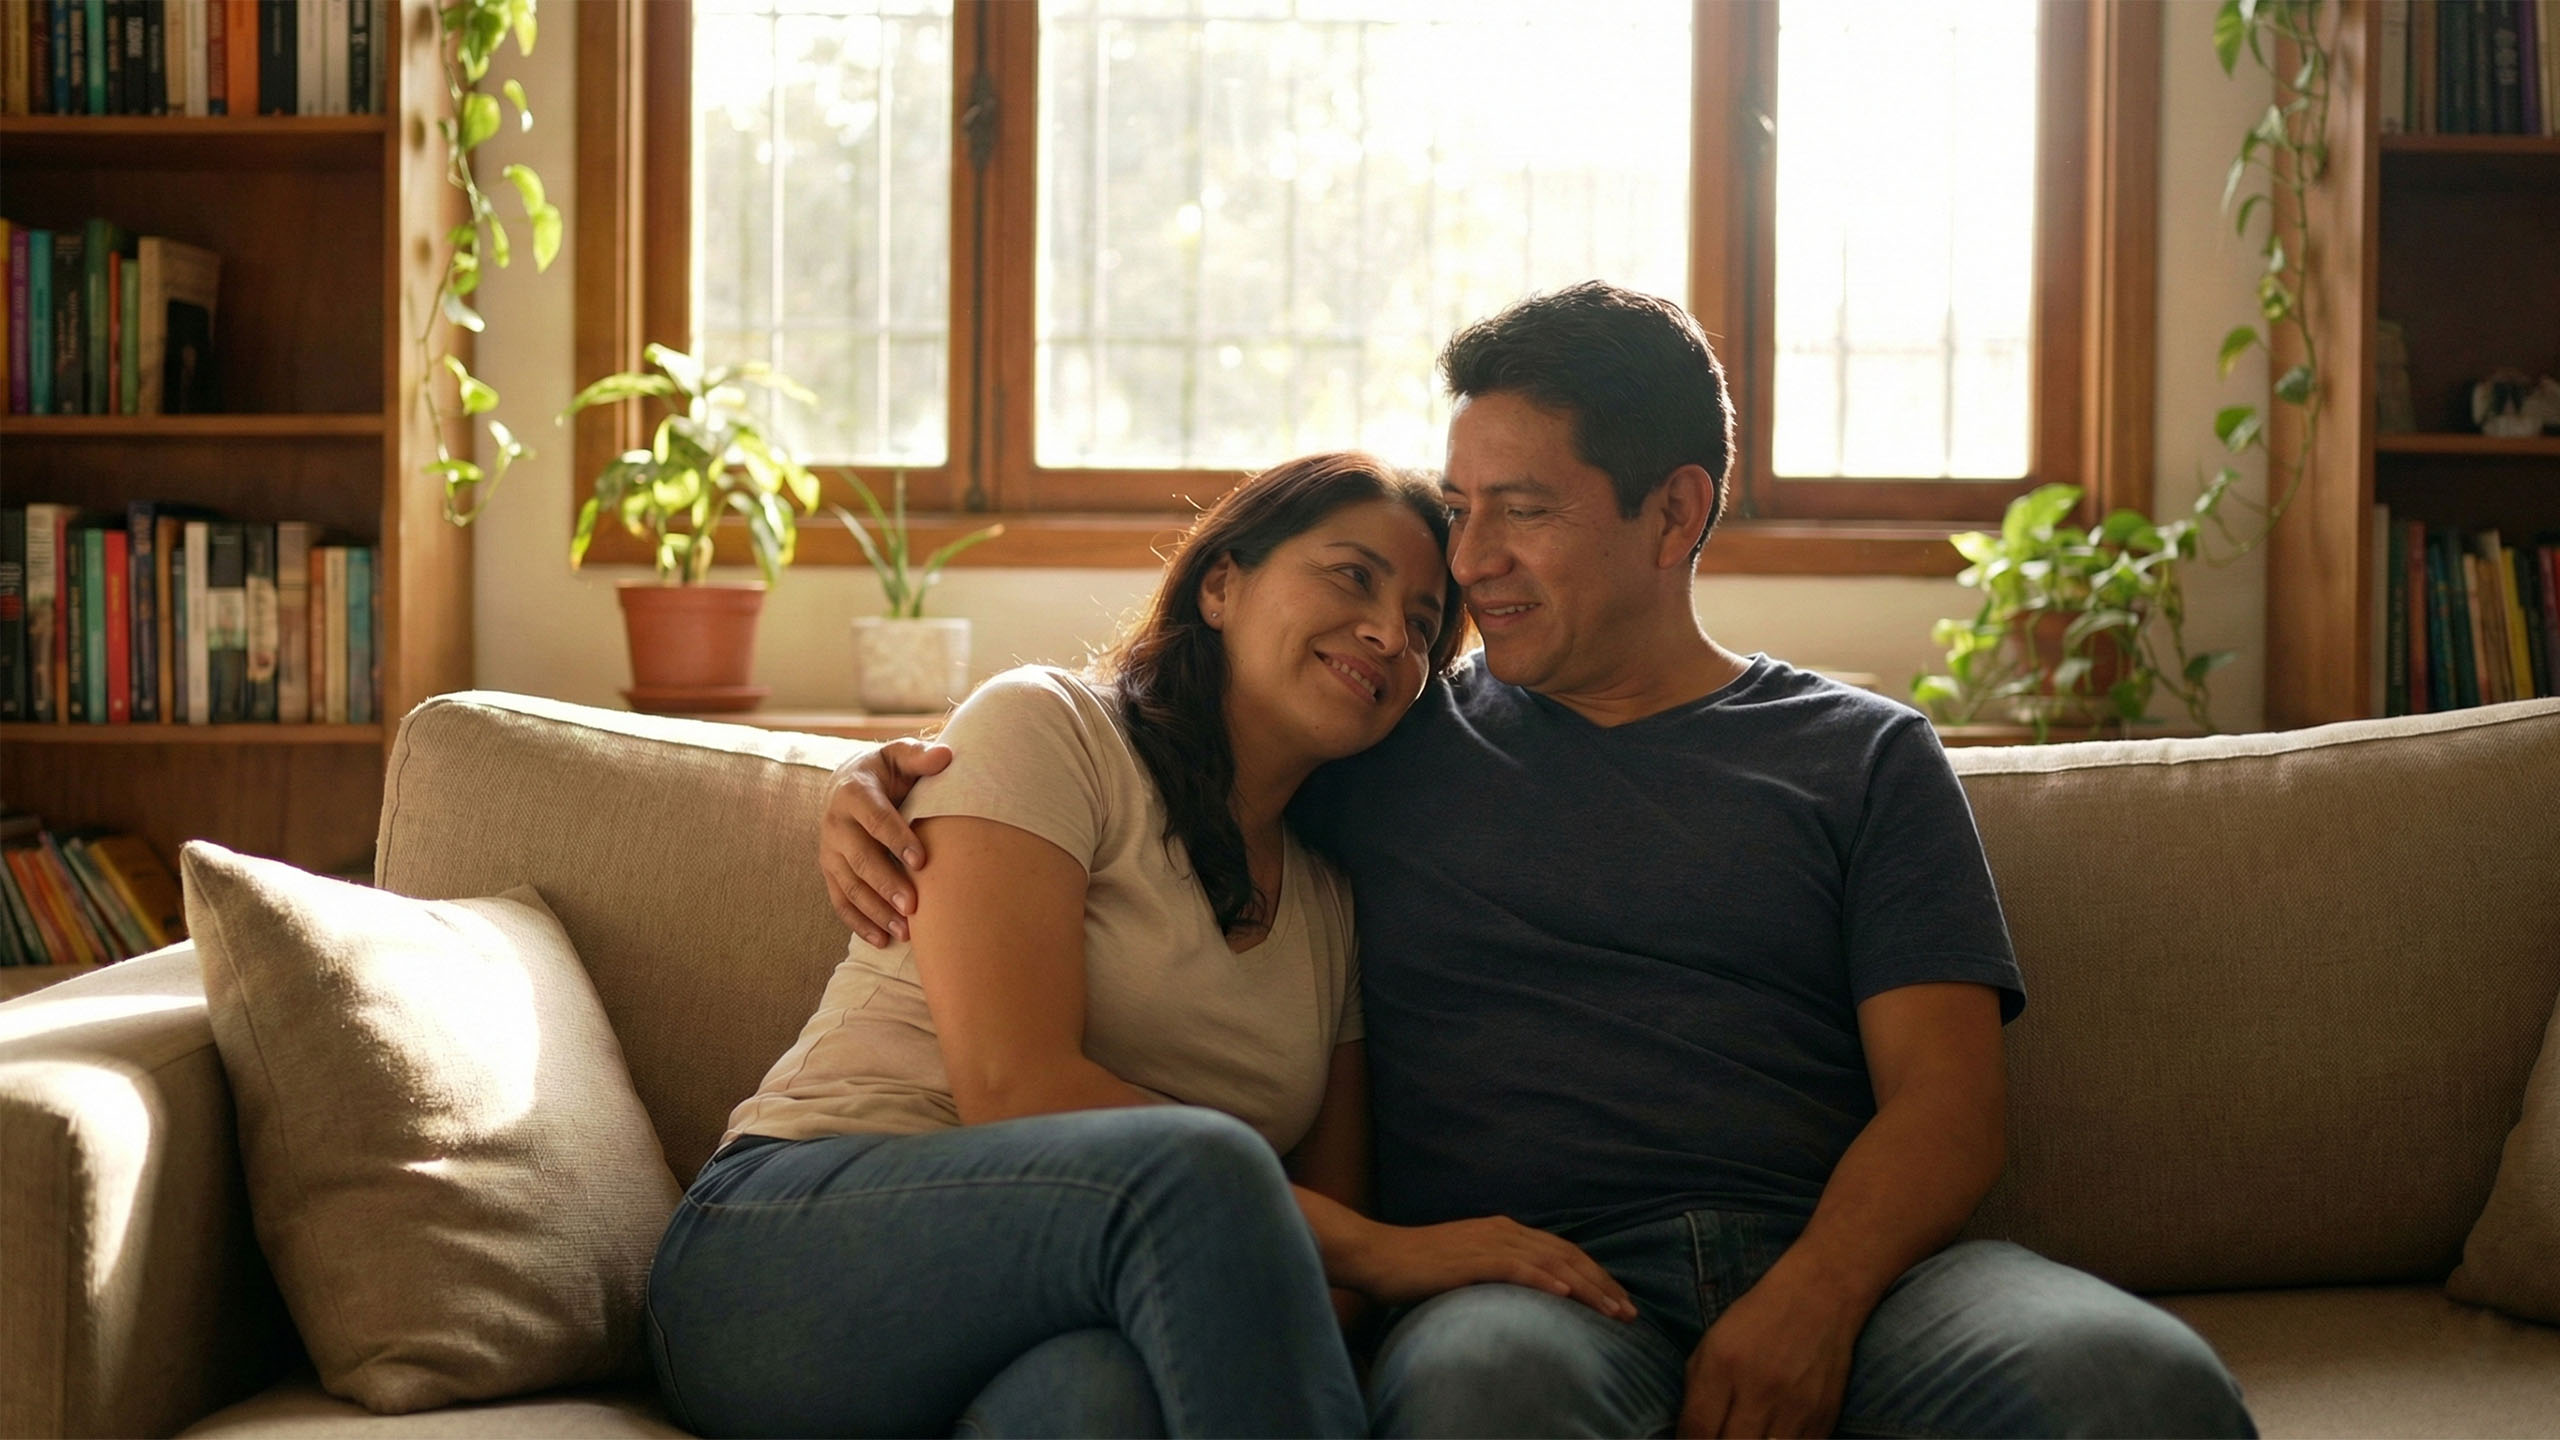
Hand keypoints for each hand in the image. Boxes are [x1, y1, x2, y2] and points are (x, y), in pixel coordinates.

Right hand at [817, 739, 952, 944]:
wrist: (849, 783)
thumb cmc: (887, 771)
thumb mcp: (900, 756)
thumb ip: (920, 757)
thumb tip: (946, 756)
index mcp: (854, 792)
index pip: (876, 819)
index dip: (897, 839)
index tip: (922, 861)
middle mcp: (836, 823)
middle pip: (860, 859)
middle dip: (886, 884)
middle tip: (913, 907)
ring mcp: (830, 850)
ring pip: (849, 886)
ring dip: (875, 911)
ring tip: (905, 932)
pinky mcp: (830, 871)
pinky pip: (840, 902)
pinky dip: (859, 923)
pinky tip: (882, 940)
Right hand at [1344, 1216, 1637, 1320]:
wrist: (1376, 1254)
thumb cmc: (1416, 1266)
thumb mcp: (1466, 1265)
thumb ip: (1496, 1271)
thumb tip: (1525, 1292)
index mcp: (1504, 1230)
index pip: (1562, 1251)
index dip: (1595, 1274)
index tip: (1619, 1300)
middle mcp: (1502, 1230)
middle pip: (1566, 1255)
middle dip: (1602, 1283)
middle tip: (1629, 1312)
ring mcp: (1487, 1242)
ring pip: (1550, 1263)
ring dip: (1586, 1286)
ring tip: (1611, 1310)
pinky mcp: (1470, 1259)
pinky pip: (1515, 1268)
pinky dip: (1543, 1279)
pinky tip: (1565, 1293)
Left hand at [1677, 1263, 1863, 1438]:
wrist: (1818, 1298)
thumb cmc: (1756, 1320)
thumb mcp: (1712, 1344)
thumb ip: (1696, 1393)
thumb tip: (1689, 1437)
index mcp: (1725, 1366)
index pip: (1699, 1431)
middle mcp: (1761, 1390)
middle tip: (1716, 1437)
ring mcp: (1796, 1408)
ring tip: (1743, 1434)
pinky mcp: (1823, 1419)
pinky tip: (1769, 1435)